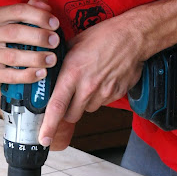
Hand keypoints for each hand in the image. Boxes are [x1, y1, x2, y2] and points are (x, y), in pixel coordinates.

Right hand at [0, 0, 61, 98]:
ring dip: (36, 58)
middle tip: (55, 42)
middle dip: (38, 36)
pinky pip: (9, 76)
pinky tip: (42, 73)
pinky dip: (28, 75)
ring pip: (11, 56)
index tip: (55, 24)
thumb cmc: (13, 41)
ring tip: (52, 59)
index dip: (39, 16)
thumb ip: (34, 9)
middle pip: (13, 32)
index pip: (17, 10)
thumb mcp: (23, 22)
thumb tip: (43, 3)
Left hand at [39, 15, 143, 146]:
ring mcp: (103, 93)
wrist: (133, 36)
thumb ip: (60, 63)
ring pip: (87, 109)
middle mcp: (87, 87)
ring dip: (84, 102)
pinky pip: (102, 103)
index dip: (48, 126)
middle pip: (71, 116)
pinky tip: (101, 79)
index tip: (43, 138)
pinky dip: (99, 96)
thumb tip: (49, 72)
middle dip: (67, 112)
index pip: (57, 106)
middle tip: (68, 97)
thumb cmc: (103, 36)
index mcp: (72, 74)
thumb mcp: (74, 45)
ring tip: (89, 81)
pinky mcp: (116, 95)